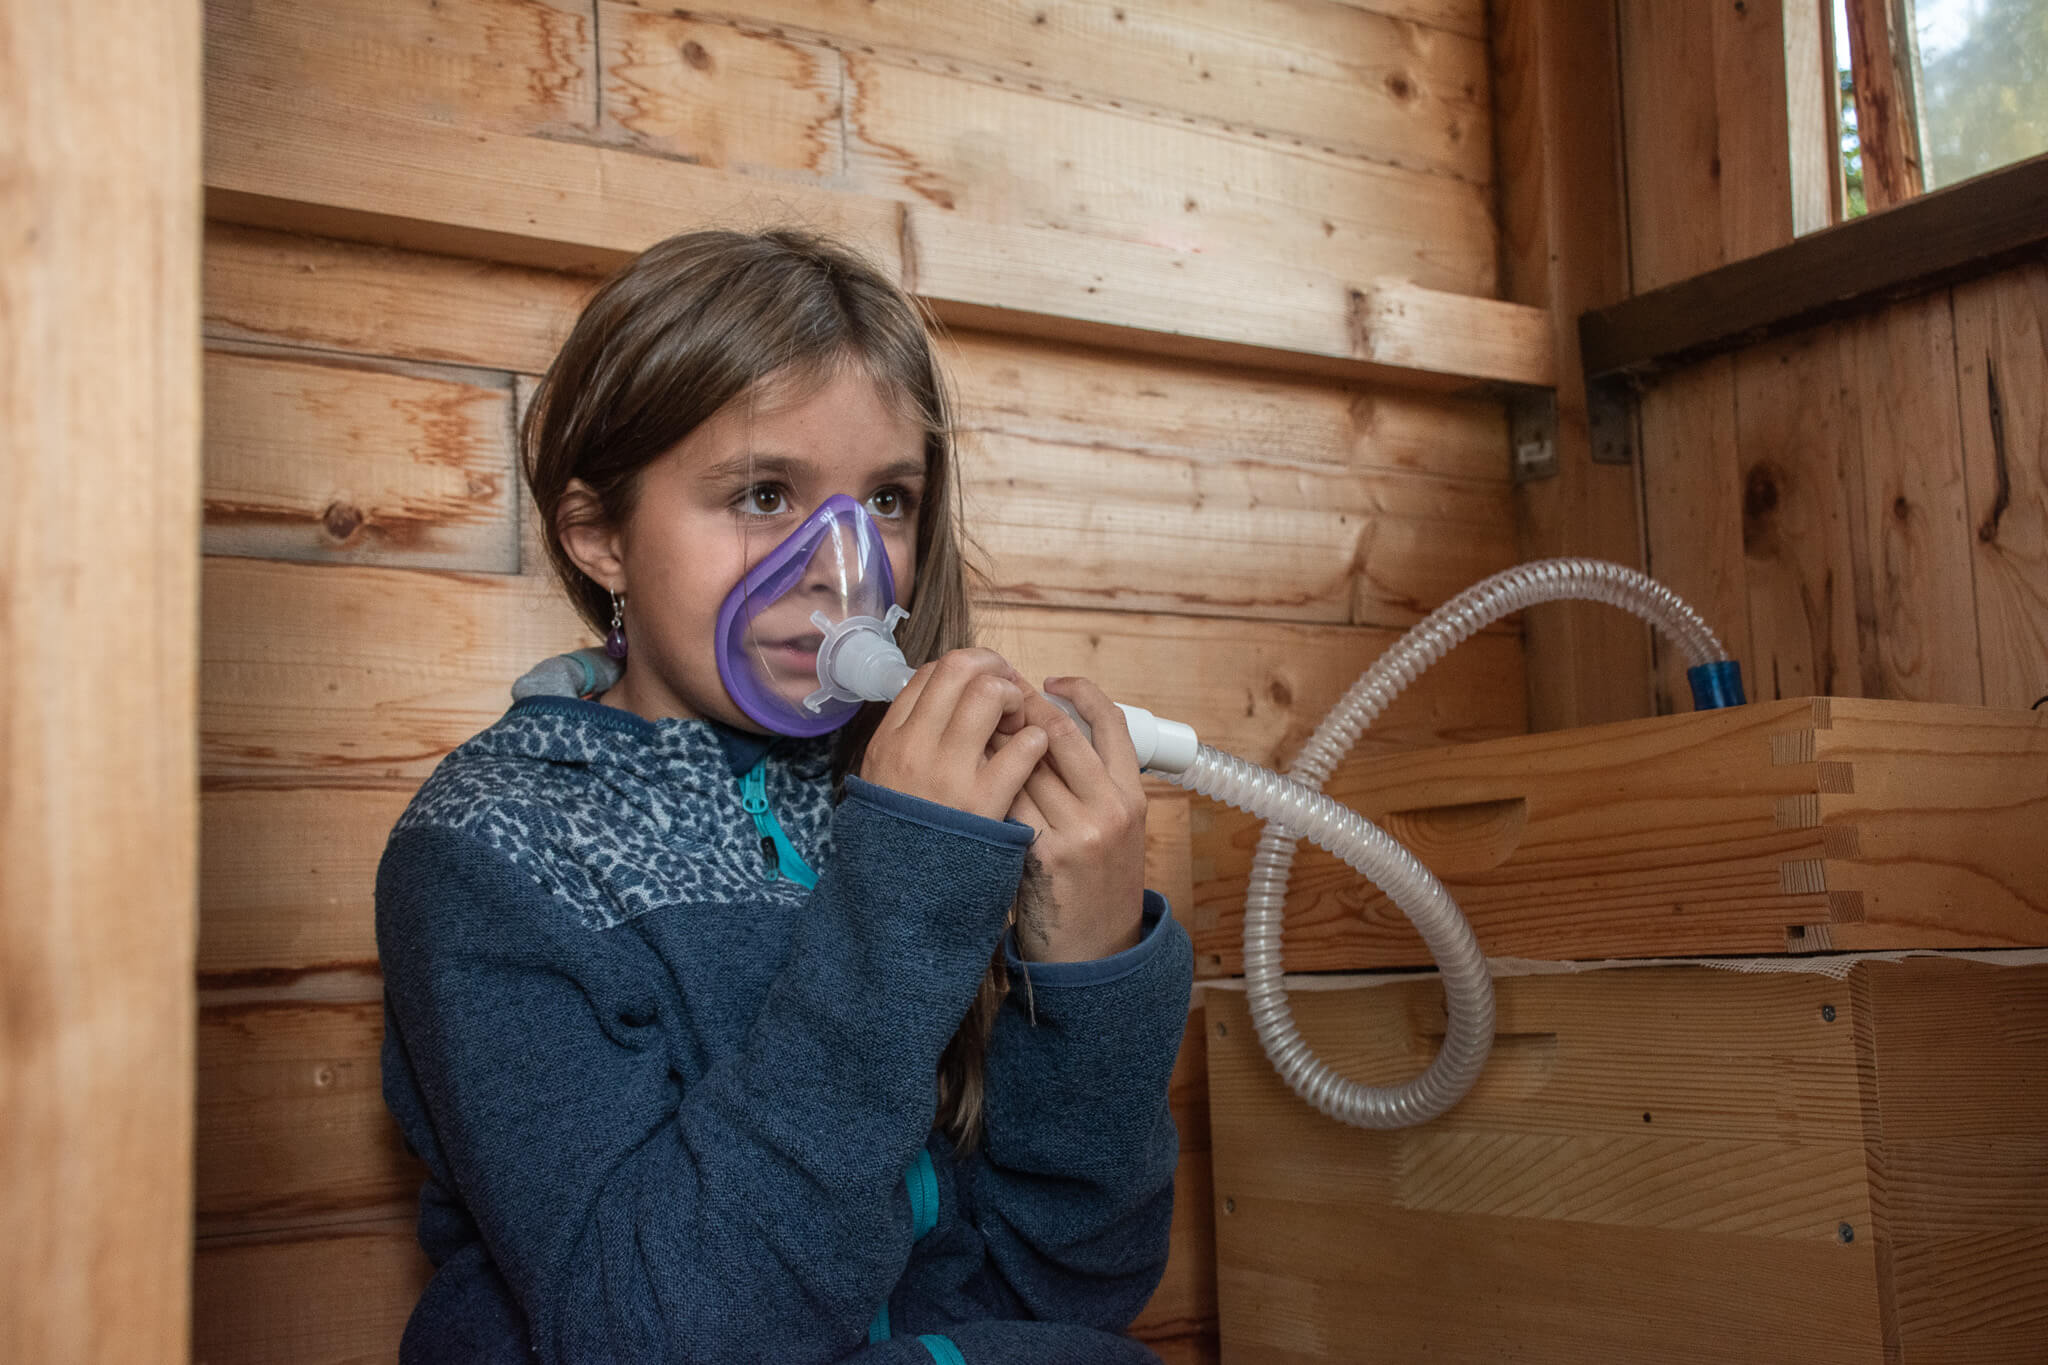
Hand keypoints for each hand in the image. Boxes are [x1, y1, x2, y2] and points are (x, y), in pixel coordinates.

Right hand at [859, 649, 1048, 821]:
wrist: (903, 895)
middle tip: (1009, 693)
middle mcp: (915, 748)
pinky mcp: (985, 803)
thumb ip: (911, 737)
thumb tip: (945, 698)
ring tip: (1020, 725)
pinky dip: (1036, 741)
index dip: (966, 667)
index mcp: (891, 739)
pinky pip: (1023, 747)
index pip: (930, 673)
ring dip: (1015, 700)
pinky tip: (1033, 755)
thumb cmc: (904, 835)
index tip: (983, 681)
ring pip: (990, 695)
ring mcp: (950, 773)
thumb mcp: (886, 778)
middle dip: (993, 670)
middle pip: (960, 669)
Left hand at [992, 677, 1148, 962]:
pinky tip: (968, 776)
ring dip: (995, 742)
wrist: (1095, 954)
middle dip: (1022, 706)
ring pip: (1027, 763)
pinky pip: (1009, 802)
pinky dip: (986, 783)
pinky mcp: (1047, 854)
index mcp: (1131, 795)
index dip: (1079, 690)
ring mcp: (1081, 831)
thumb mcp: (1113, 830)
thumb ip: (1089, 785)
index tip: (1048, 679)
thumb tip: (1043, 732)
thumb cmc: (1094, 888)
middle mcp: (1112, 807)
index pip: (1111, 721)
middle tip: (994, 693)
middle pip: (1061, 732)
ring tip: (972, 729)